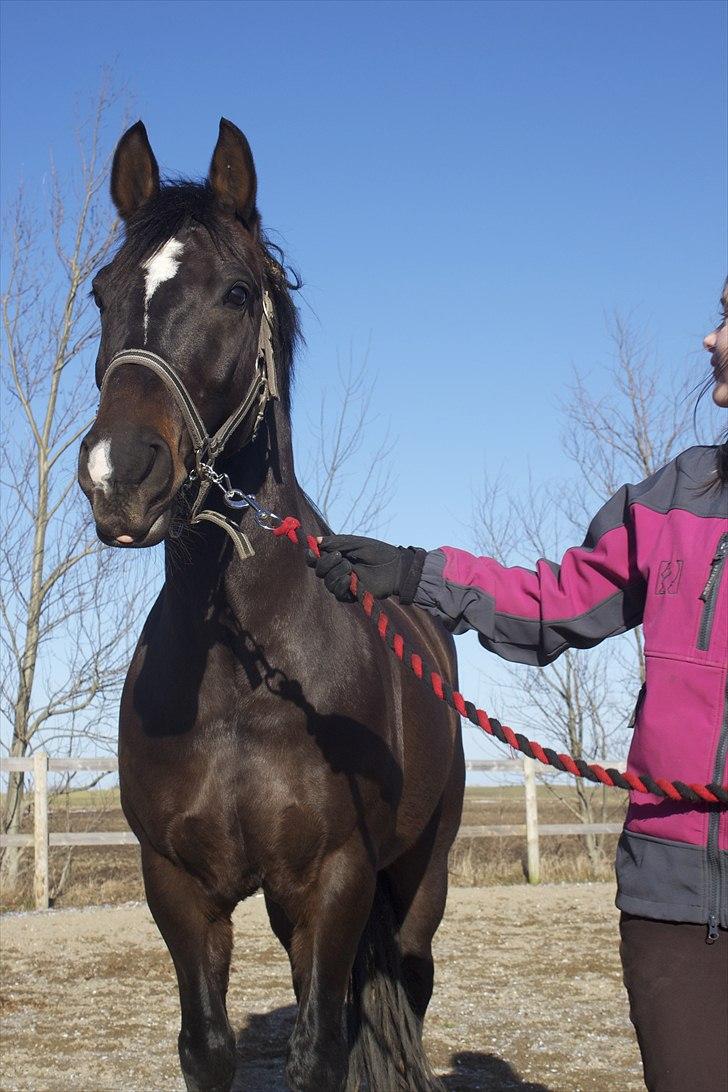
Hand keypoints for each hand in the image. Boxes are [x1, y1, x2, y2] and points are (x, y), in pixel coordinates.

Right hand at [306, 534, 425, 602]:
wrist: (394, 566)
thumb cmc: (377, 552)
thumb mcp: (354, 543)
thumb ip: (335, 542)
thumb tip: (315, 540)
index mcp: (336, 558)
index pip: (316, 559)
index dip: (310, 556)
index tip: (311, 551)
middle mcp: (337, 571)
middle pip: (318, 571)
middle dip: (325, 563)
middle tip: (340, 556)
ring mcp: (343, 584)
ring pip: (327, 582)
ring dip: (336, 573)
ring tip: (350, 566)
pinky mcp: (351, 595)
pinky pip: (338, 593)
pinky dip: (341, 584)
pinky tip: (349, 578)